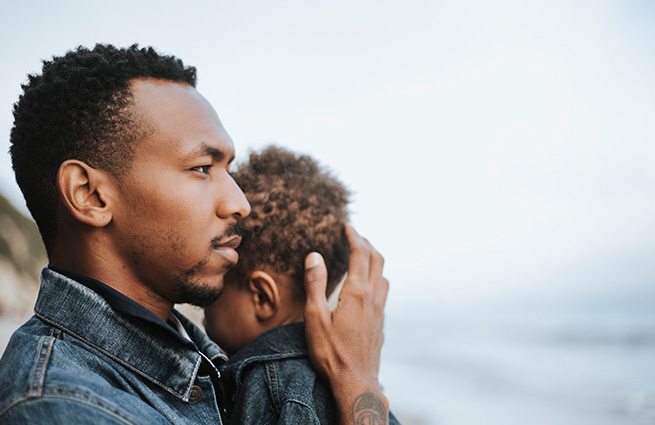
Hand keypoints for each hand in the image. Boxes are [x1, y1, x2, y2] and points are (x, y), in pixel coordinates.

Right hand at [304, 224, 389, 424]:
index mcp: (357, 293)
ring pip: (383, 276)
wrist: (356, 383)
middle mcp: (373, 298)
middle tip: (354, 235)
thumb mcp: (315, 317)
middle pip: (377, 260)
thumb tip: (315, 255)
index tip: (346, 225)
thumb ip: (315, 284)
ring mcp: (380, 312)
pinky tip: (366, 288)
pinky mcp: (381, 324)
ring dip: (374, 260)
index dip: (354, 236)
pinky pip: (383, 292)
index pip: (360, 254)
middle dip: (366, 243)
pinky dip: (376, 278)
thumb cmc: (332, 353)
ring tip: (362, 256)